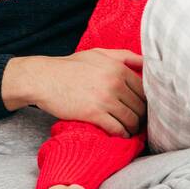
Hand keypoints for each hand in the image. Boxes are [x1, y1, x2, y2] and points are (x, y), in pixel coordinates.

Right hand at [3, 51, 145, 136]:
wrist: (43, 79)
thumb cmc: (70, 66)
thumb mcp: (97, 53)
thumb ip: (123, 55)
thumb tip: (146, 62)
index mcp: (118, 68)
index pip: (144, 89)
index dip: (146, 102)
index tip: (142, 109)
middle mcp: (115, 82)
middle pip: (140, 106)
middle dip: (141, 116)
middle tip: (138, 123)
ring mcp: (105, 99)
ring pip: (131, 119)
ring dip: (133, 128)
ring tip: (129, 130)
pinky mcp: (94, 114)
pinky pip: (117, 128)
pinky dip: (121, 134)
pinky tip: (120, 135)